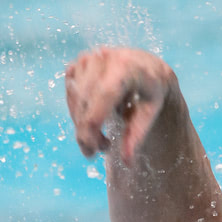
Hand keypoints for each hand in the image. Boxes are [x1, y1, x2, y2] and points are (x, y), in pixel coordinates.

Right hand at [65, 47, 174, 165]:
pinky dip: (77, 112)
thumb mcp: (149, 113)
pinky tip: (92, 120)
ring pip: (75, 102)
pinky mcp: (78, 64)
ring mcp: (88, 59)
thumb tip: (126, 163)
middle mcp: (103, 58)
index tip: (92, 153)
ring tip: (101, 137)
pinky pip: (71, 95)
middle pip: (85, 104)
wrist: (146, 67)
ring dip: (82, 125)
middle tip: (99, 151)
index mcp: (125, 67)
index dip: (91, 130)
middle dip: (86, 134)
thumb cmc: (150, 91)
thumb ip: (136, 137)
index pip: (101, 100)